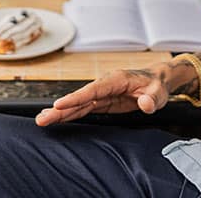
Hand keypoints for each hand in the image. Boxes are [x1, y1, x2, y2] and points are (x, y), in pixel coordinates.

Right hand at [35, 66, 169, 125]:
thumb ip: (152, 98)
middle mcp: (105, 85)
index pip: (93, 90)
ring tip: (42, 121)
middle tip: (42, 119)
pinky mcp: (101, 102)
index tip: (58, 105)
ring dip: (60, 113)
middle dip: (61, 109)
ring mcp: (101, 93)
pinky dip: (69, 114)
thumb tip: (145, 104)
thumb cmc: (156, 85)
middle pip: (80, 98)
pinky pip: (83, 108)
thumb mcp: (159, 92)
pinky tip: (56, 120)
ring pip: (78, 104)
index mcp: (116, 80)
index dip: (76, 98)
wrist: (156, 81)